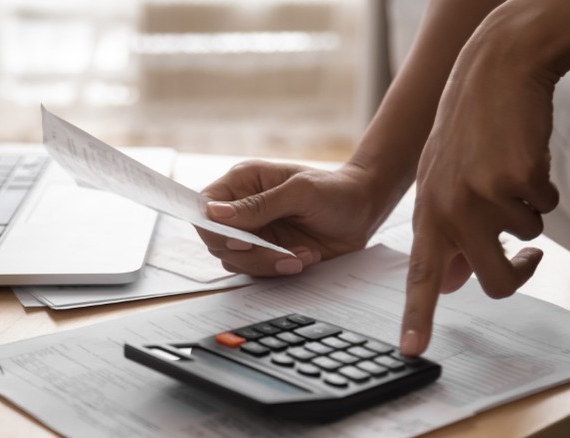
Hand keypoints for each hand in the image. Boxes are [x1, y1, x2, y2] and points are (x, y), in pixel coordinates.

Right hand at [198, 160, 388, 276]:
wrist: (364, 211)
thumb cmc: (334, 191)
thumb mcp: (300, 192)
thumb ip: (259, 205)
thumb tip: (215, 214)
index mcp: (242, 183)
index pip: (205, 207)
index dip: (213, 229)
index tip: (239, 242)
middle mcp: (242, 209)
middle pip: (216, 240)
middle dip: (249, 253)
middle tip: (279, 253)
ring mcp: (254, 233)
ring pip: (235, 261)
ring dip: (268, 264)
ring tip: (302, 255)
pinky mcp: (267, 253)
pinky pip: (258, 271)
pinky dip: (281, 270)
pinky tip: (306, 257)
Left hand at [400, 50, 559, 355]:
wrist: (491, 74)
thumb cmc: (466, 134)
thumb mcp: (442, 183)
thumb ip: (447, 233)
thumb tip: (457, 282)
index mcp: (427, 215)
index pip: (420, 275)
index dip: (418, 316)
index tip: (412, 350)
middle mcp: (450, 210)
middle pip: (494, 282)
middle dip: (519, 274)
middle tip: (529, 256)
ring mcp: (483, 195)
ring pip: (527, 239)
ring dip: (527, 213)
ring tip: (507, 172)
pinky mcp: (518, 179)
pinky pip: (546, 208)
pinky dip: (542, 189)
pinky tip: (522, 157)